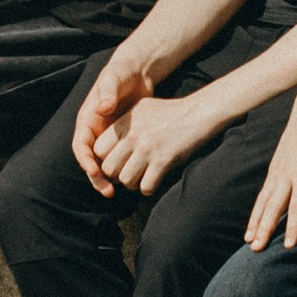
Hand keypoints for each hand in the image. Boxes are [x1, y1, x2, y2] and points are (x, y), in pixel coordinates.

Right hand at [72, 49, 152, 183]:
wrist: (137, 71)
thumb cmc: (122, 73)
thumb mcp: (114, 79)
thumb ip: (108, 92)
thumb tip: (102, 108)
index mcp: (87, 118)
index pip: (80, 144)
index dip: (85, 160)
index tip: (94, 171)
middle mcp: (94, 131)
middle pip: (90, 159)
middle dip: (96, 177)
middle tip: (107, 191)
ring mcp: (108, 136)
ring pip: (103, 163)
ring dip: (106, 178)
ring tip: (114, 193)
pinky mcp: (121, 139)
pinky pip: (117, 159)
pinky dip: (120, 170)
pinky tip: (130, 180)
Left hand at [94, 91, 210, 200]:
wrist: (198, 112)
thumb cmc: (169, 111)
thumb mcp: (141, 108)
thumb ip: (122, 123)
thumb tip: (104, 141)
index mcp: (124, 122)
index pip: (98, 149)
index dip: (105, 159)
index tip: (116, 161)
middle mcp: (132, 135)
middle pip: (108, 168)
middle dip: (117, 175)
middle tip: (129, 172)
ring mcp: (147, 148)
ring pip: (125, 180)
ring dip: (133, 183)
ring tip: (142, 177)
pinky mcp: (163, 160)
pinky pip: (145, 186)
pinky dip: (148, 188)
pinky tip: (154, 180)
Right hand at [247, 99, 296, 249]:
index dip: (292, 227)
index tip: (288, 245)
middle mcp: (286, 174)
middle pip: (273, 207)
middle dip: (264, 229)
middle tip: (256, 249)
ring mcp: (277, 170)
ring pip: (263, 201)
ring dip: (255, 221)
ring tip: (248, 240)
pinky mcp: (274, 167)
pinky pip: (263, 192)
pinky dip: (256, 208)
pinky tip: (252, 221)